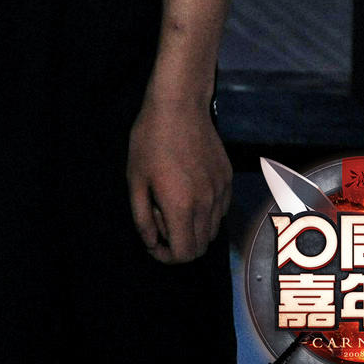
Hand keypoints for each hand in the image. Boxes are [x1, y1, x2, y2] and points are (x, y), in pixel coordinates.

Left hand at [127, 93, 230, 262]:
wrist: (179, 107)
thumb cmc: (150, 141)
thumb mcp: (135, 180)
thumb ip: (142, 217)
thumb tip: (152, 243)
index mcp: (182, 206)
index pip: (185, 254)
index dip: (167, 257)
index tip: (153, 244)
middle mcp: (208, 204)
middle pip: (200, 247)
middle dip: (178, 243)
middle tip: (158, 217)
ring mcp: (222, 192)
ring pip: (212, 230)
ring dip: (192, 228)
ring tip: (171, 201)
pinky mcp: (229, 180)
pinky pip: (220, 211)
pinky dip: (204, 213)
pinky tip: (187, 190)